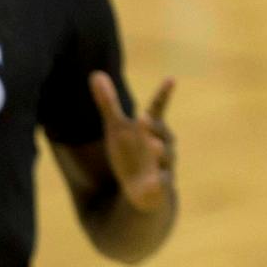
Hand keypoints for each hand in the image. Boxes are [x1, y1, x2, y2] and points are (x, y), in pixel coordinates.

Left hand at [89, 72, 176, 213]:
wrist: (145, 191)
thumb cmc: (132, 154)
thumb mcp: (116, 129)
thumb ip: (109, 103)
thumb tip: (95, 74)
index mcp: (152, 128)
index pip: (158, 108)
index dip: (163, 94)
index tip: (171, 79)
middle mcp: (162, 144)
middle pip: (161, 132)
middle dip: (153, 126)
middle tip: (143, 117)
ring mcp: (163, 166)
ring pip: (165, 157)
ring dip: (158, 150)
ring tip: (152, 145)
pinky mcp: (160, 187)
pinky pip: (161, 184)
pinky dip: (157, 184)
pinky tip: (151, 183)